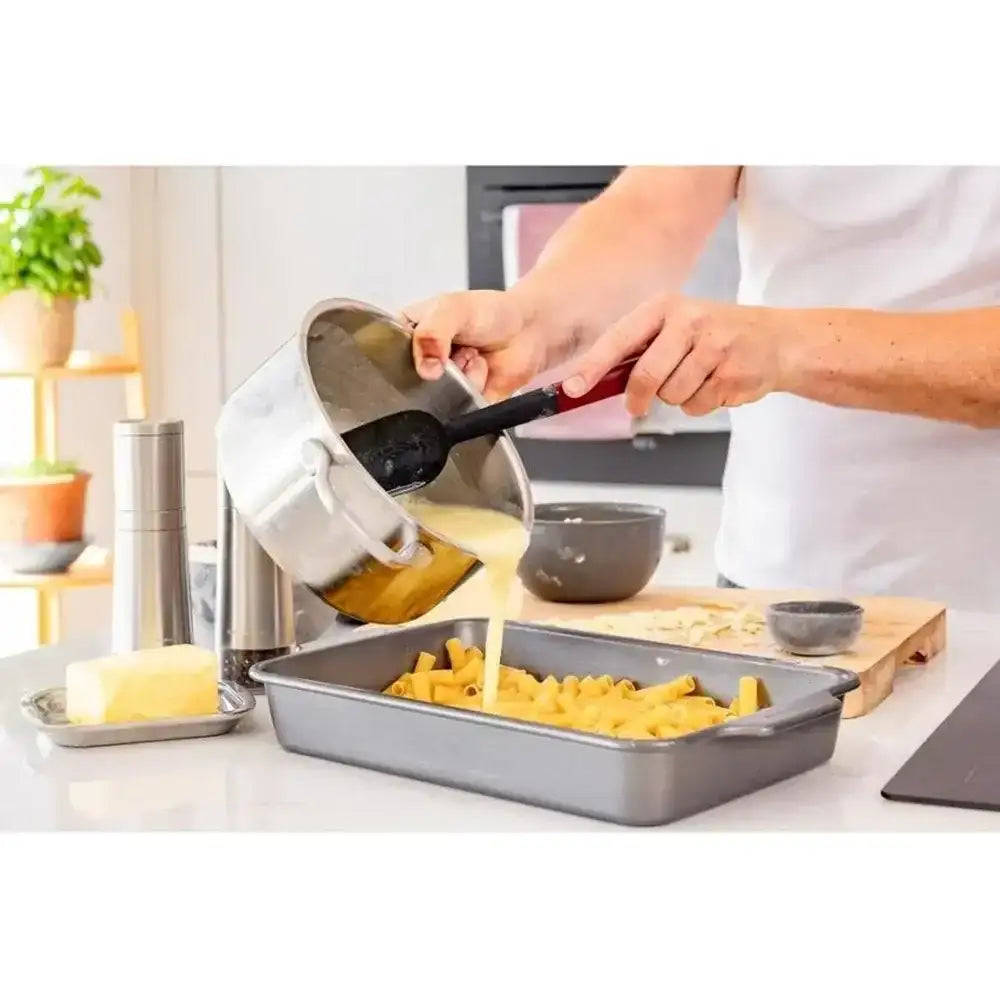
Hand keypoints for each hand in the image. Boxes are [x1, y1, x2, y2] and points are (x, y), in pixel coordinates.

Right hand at [402, 290, 545, 399]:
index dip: (398, 358)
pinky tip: (483, 374)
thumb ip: (432, 332)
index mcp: (406, 334)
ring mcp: (438, 387)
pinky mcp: (459, 406)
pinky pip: (459, 413)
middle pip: (408, 383)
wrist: (529, 331)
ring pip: (435, 400)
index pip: (383, 354)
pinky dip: (475, 394)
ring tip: (472, 358)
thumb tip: (426, 367)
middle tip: (458, 349)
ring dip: (462, 378)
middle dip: (439, 369)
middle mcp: (418, 363)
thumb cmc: (489, 312)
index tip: (424, 351)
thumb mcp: (453, 308)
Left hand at [563, 295, 786, 416]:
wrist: (776, 340)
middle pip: (646, 376)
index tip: (574, 388)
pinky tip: (716, 384)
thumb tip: (595, 382)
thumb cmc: (714, 336)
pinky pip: (698, 405)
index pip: (619, 339)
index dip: (593, 367)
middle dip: (639, 398)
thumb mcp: (675, 328)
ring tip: (697, 379)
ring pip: (672, 395)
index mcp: (664, 307)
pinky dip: (702, 404)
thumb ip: (640, 350)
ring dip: (678, 398)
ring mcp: (713, 346)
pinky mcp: (732, 371)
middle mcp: (688, 321)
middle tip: (638, 405)